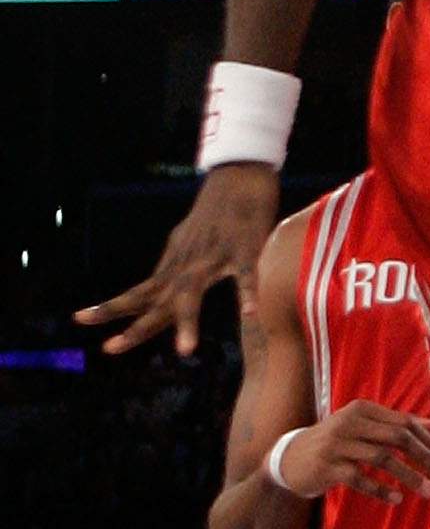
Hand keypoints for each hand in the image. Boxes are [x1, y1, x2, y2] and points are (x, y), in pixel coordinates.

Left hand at [77, 162, 278, 358]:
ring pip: (196, 292)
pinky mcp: (243, 248)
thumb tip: (160, 283)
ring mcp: (214, 256)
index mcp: (175, 265)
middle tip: (110, 349)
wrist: (238, 177)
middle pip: (158, 301)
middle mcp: (187, 264)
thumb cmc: (215, 212)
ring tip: (185, 351)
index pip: (139, 293)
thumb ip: (176, 267)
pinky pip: (244, 274)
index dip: (110, 307)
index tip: (79, 319)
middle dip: (136, 327)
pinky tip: (249, 312)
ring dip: (189, 322)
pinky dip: (246, 293)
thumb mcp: (188, 242)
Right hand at [275, 400, 429, 506]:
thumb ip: (397, 426)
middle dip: (426, 457)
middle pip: (397, 437)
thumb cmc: (336, 444)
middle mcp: (350, 422)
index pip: (405, 423)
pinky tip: (397, 498)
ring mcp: (337, 444)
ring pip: (382, 458)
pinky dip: (380, 488)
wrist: (290, 459)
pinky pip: (359, 478)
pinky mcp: (326, 466)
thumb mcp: (364, 429)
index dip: (429, 442)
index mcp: (363, 410)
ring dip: (410, 476)